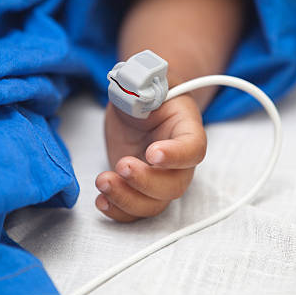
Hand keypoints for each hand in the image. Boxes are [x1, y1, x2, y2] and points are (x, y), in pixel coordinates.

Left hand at [97, 94, 206, 221]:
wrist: (137, 105)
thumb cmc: (146, 92)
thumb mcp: (145, 83)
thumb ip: (140, 88)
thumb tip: (131, 91)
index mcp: (187, 130)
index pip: (193, 149)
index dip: (177, 156)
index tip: (153, 153)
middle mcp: (178, 161)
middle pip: (174, 185)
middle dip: (146, 182)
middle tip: (122, 164)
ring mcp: (159, 178)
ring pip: (154, 204)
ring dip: (127, 199)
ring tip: (103, 181)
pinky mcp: (138, 188)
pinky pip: (135, 211)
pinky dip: (118, 211)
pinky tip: (101, 200)